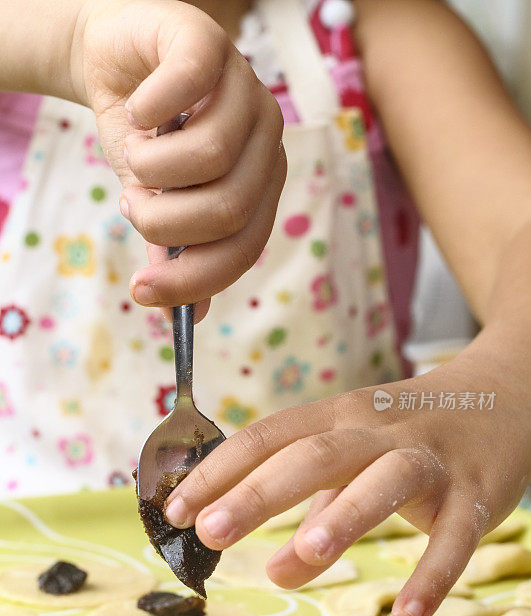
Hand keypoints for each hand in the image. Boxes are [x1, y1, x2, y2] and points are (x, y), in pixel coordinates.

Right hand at [71, 0, 285, 315]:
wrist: (119, 64)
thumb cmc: (148, 140)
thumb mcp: (159, 202)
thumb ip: (175, 251)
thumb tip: (186, 315)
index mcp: (261, 183)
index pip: (245, 246)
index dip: (194, 278)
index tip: (142, 292)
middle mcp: (266, 138)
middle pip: (229, 208)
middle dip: (165, 223)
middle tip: (135, 205)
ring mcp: (245, 88)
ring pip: (210, 156)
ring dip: (151, 169)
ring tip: (135, 155)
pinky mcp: (211, 43)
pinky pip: (187, 87)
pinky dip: (146, 111)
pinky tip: (137, 111)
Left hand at [164, 336, 529, 615]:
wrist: (506, 395)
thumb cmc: (411, 433)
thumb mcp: (356, 454)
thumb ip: (313, 509)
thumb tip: (272, 569)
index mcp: (341, 414)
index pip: (270, 435)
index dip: (220, 470)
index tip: (175, 510)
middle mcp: (380, 429)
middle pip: (316, 454)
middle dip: (260, 492)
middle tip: (212, 532)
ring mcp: (431, 458)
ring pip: (384, 483)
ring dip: (341, 518)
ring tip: (300, 560)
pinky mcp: (478, 492)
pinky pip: (456, 536)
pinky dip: (435, 576)